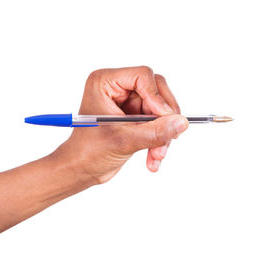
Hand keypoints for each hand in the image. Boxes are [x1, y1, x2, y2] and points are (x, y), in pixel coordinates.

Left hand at [53, 66, 188, 183]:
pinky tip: (153, 158)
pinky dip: (159, 140)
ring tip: (157, 155)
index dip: (157, 96)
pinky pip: (158, 122)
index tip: (165, 118)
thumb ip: (154, 132)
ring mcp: (128, 102)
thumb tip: (181, 123)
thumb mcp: (123, 141)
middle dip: (163, 119)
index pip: (142, 76)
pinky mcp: (135, 117)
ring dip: (163, 134)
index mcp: (105, 82)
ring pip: (161, 110)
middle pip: (156, 91)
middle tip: (168, 138)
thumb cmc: (88, 152)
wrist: (81, 170)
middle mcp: (118, 88)